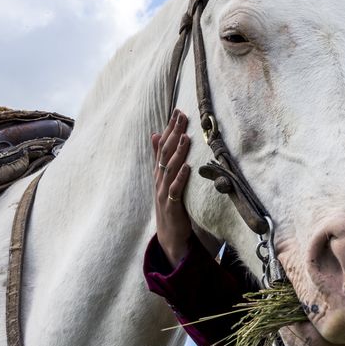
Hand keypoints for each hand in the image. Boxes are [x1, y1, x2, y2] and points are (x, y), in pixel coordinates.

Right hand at [152, 109, 192, 266]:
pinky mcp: (171, 205)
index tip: (178, 111)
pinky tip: (188, 167)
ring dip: (177, 153)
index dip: (170, 128)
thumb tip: (156, 134)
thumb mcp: (165, 177)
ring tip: (185, 137)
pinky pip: (175, 190)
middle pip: (165, 153)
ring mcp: (164, 192)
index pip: (163, 145)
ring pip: (170, 169)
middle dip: (173, 134)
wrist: (169, 233)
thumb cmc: (170, 202)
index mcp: (159, 171)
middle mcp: (160, 179)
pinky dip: (181, 178)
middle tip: (182, 116)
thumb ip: (161, 157)